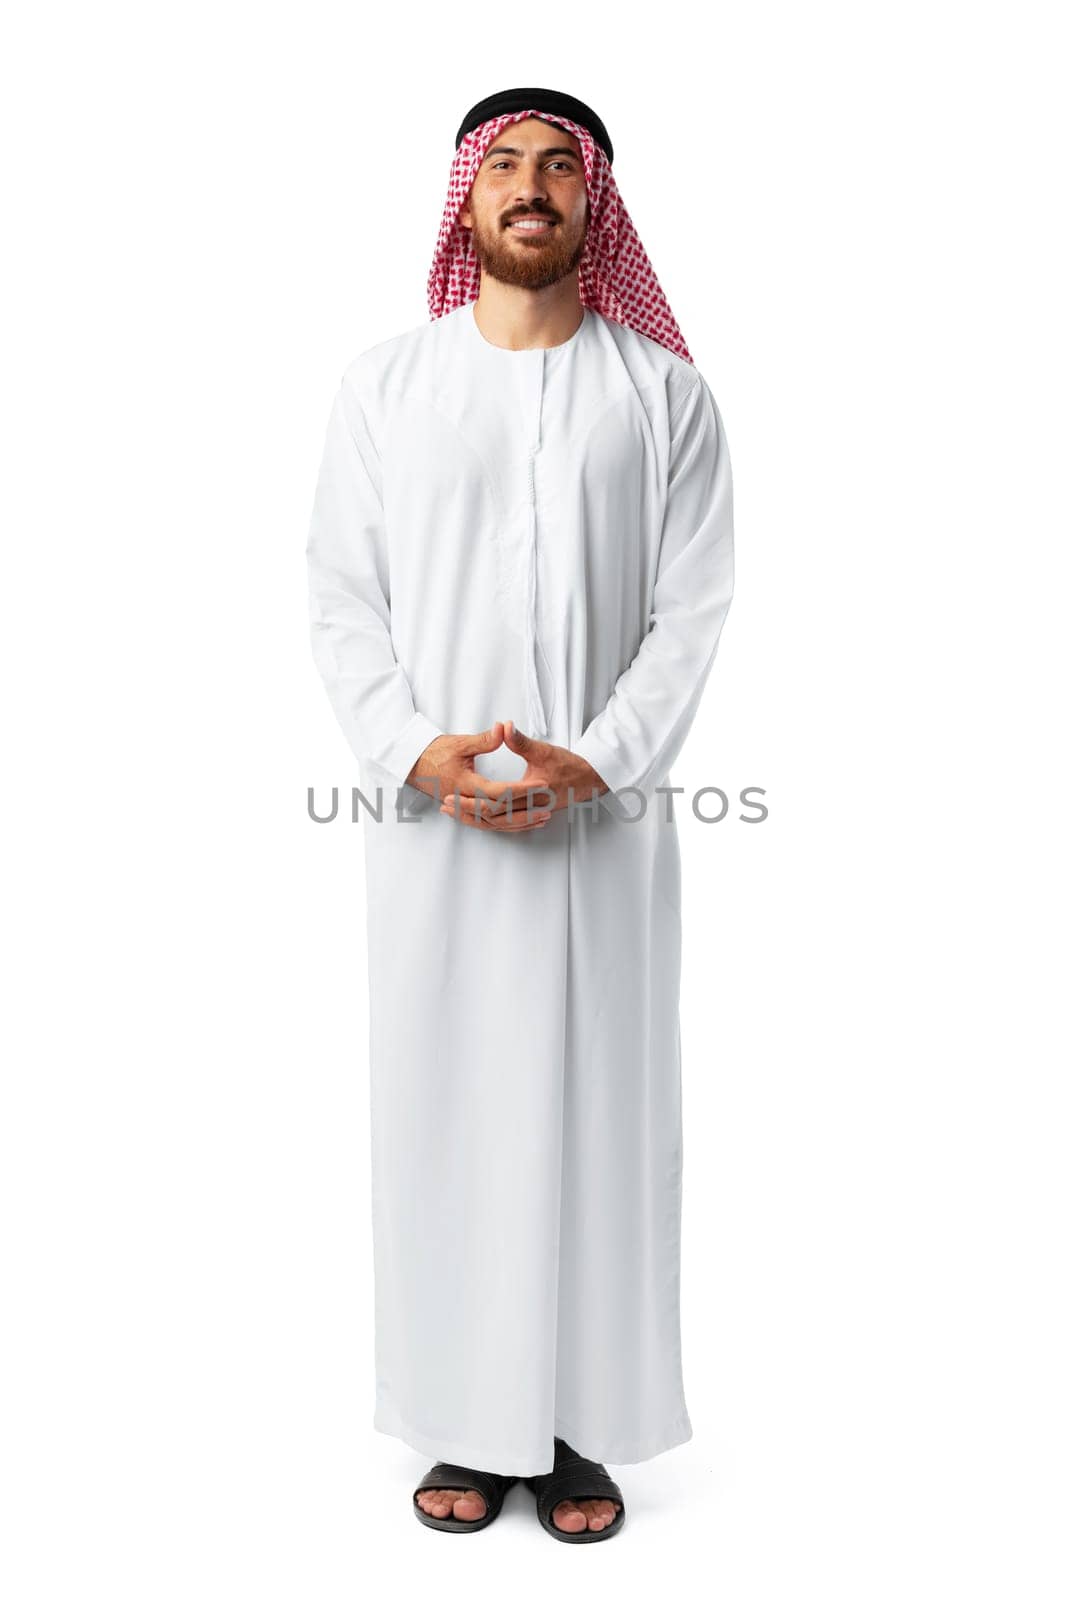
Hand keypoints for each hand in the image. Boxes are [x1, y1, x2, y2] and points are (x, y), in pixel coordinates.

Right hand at [406, 722, 553, 831]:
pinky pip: (491, 824)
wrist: (414, 764)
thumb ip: (484, 740)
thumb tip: (504, 729)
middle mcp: (465, 800)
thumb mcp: (460, 743)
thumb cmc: (436, 752)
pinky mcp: (467, 811)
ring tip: (544, 818)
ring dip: (521, 821)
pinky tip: (525, 823)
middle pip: (500, 811)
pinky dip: (509, 825)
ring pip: (497, 822)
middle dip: (526, 809)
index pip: (498, 790)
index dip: (521, 788)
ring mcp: (466, 808)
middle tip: (549, 804)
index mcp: (465, 783)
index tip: (541, 783)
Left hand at [439, 719, 608, 829]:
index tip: (451, 794)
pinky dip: (488, 823)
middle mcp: (528, 808)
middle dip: (466, 812)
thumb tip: (504, 727)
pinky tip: (476, 819)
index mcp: (529, 793)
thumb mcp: (544, 750)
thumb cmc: (569, 765)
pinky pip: (504, 824)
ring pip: (497, 823)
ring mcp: (529, 813)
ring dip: (475, 820)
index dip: (470, 800)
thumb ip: (521, 741)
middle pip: (491, 816)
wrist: (589, 780)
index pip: (494, 802)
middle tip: (445, 805)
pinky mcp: (529, 814)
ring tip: (453, 813)